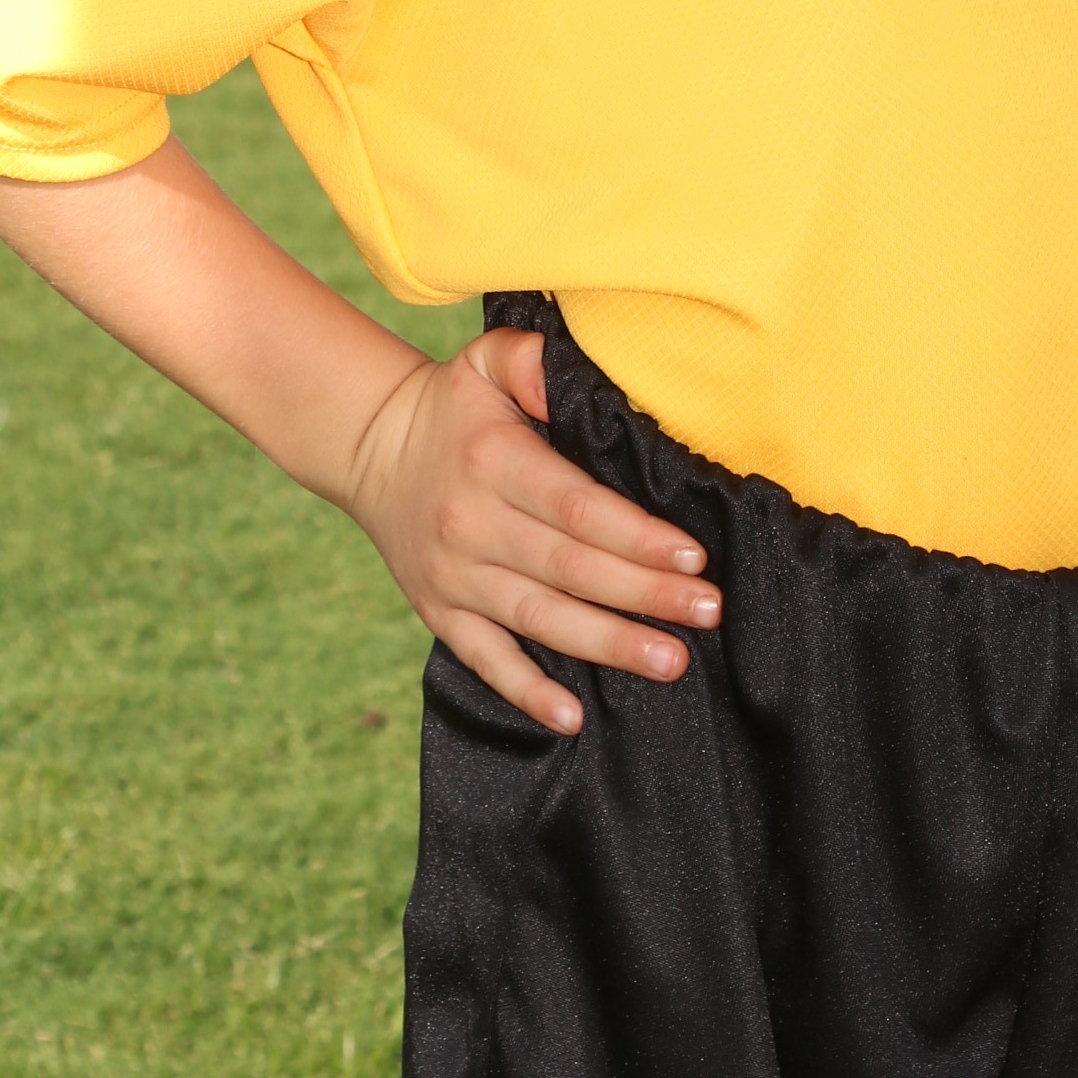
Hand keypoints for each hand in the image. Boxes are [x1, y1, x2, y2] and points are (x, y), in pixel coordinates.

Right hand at [344, 325, 722, 733]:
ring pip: (539, 620)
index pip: (576, 508)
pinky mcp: (440, 614)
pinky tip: (572, 717)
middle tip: (707, 613)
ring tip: (671, 662)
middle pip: (570, 569)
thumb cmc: (452, 408)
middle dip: (644, 595)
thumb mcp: (485, 361)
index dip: (635, 537)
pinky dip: (527, 692)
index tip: (692, 557)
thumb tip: (565, 380)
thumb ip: (529, 360)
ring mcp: (455, 577)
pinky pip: (486, 660)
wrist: (370, 450)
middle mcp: (472, 525)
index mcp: (494, 463)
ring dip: (608, 645)